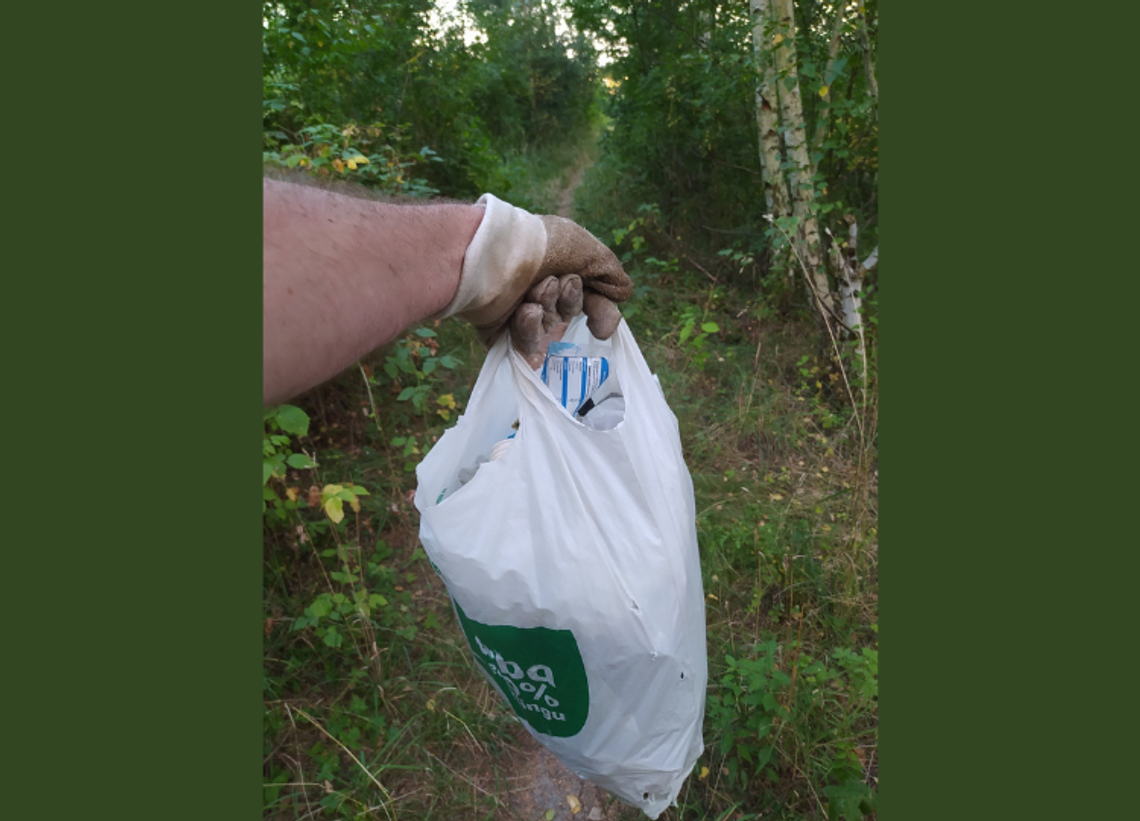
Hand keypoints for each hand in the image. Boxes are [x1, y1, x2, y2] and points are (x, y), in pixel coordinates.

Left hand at [441, 195, 632, 352]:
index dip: (600, 315)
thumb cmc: (542, 246)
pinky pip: (524, 345)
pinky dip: (528, 328)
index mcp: (560, 270)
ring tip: (534, 292)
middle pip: (568, 314)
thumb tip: (623, 295)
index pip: (590, 302)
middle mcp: (540, 291)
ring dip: (546, 308)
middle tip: (557, 283)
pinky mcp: (499, 330)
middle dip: (567, 301)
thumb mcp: (589, 252)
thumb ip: (611, 275)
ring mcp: (518, 311)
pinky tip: (524, 311)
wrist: (493, 255)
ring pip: (547, 329)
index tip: (601, 328)